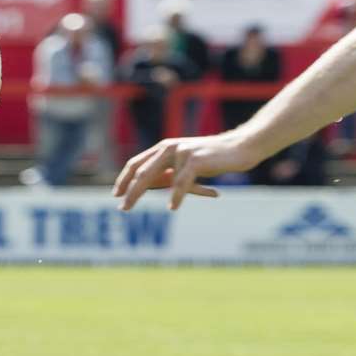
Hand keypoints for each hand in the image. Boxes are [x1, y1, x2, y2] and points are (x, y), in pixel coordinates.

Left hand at [113, 133, 260, 210]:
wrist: (239, 147)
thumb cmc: (212, 158)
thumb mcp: (184, 164)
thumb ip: (167, 172)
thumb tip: (146, 186)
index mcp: (163, 147)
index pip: (136, 163)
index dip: (124, 178)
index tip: (116, 194)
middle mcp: (168, 147)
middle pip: (142, 171)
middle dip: (130, 191)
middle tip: (122, 208)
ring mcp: (181, 152)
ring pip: (156, 177)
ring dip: (141, 194)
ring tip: (131, 207)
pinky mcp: (195, 159)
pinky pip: (181, 182)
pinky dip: (177, 196)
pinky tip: (172, 207)